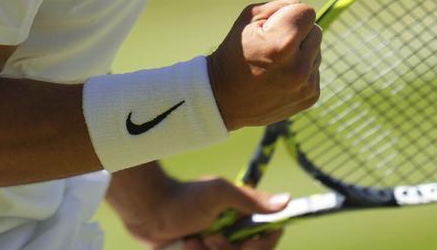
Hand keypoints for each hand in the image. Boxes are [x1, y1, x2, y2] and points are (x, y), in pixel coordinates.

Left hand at [124, 176, 288, 248]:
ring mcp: (215, 246)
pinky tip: (186, 243)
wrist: (149, 210)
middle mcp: (231, 232)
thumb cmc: (184, 197)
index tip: (251, 242)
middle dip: (231, 249)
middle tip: (212, 238)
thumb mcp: (220, 194)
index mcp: (240, 216)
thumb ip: (252, 200)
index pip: (267, 236)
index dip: (264, 242)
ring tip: (194, 240)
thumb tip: (287, 201)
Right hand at [207, 0, 320, 129]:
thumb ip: (280, 7)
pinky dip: (301, 69)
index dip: (291, 14)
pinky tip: (280, 76)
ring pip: (317, 51)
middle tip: (274, 43)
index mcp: (282, 44)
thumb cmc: (235, 53)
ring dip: (301, 51)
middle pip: (316, 31)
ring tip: (276, 62)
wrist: (224, 99)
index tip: (275, 25)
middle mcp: (298, 68)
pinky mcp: (310, 97)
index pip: (308, 12)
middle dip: (299, 32)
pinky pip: (314, 70)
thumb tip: (303, 9)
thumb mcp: (248, 20)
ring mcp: (306, 85)